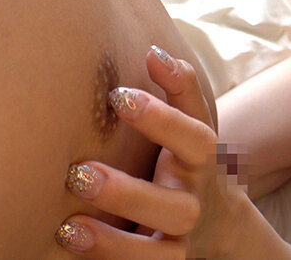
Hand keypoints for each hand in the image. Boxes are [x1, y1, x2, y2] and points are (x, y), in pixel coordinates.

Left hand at [54, 46, 240, 257]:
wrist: (222, 230)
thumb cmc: (193, 167)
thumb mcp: (196, 130)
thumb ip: (181, 91)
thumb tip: (154, 50)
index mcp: (204, 164)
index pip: (195, 139)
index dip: (162, 118)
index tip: (117, 95)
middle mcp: (195, 205)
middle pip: (176, 206)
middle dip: (128, 193)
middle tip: (78, 173)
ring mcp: (182, 243)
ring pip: (159, 255)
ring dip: (114, 242)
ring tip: (68, 225)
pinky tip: (70, 243)